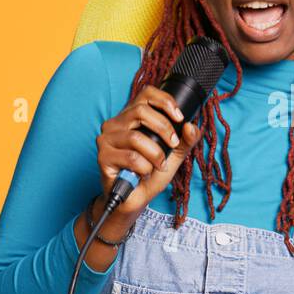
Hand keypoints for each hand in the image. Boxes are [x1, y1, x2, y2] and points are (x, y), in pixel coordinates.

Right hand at [96, 84, 202, 222]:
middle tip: (172, 145)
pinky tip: (143, 174)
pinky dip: (143, 168)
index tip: (179, 117)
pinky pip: (130, 157)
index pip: (146, 94)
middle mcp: (116, 123)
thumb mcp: (174, 155)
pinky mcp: (102, 156)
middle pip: (141, 111)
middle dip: (163, 128)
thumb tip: (191, 126)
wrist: (136, 199)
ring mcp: (106, 139)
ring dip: (155, 154)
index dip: (165, 101)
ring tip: (158, 165)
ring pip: (136, 137)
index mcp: (131, 117)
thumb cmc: (151, 173)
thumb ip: (185, 140)